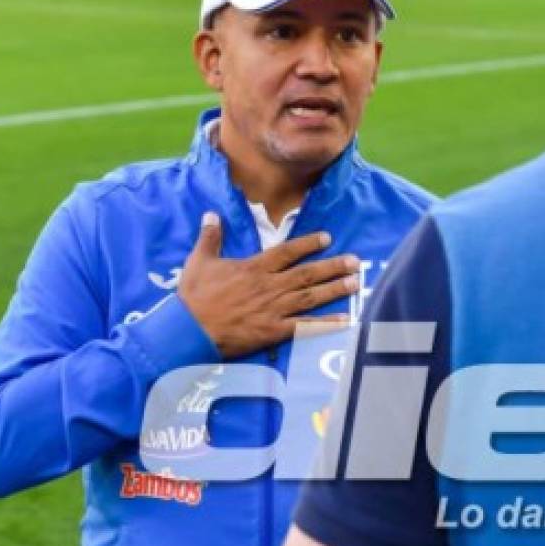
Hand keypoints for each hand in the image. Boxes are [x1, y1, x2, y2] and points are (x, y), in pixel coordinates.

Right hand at [178, 212, 359, 358]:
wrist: (188, 330)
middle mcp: (270, 286)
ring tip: (356, 283)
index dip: (308, 244)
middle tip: (355, 261)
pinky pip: (305, 327)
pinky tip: (345, 321)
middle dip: (333, 266)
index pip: (288, 252)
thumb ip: (210, 237)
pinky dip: (326, 324)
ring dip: (335, 289)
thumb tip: (211, 214)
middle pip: (307, 274)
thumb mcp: (198, 261)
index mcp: (255, 268)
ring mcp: (274, 309)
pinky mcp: (274, 331)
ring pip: (311, 297)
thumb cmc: (194, 296)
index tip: (328, 237)